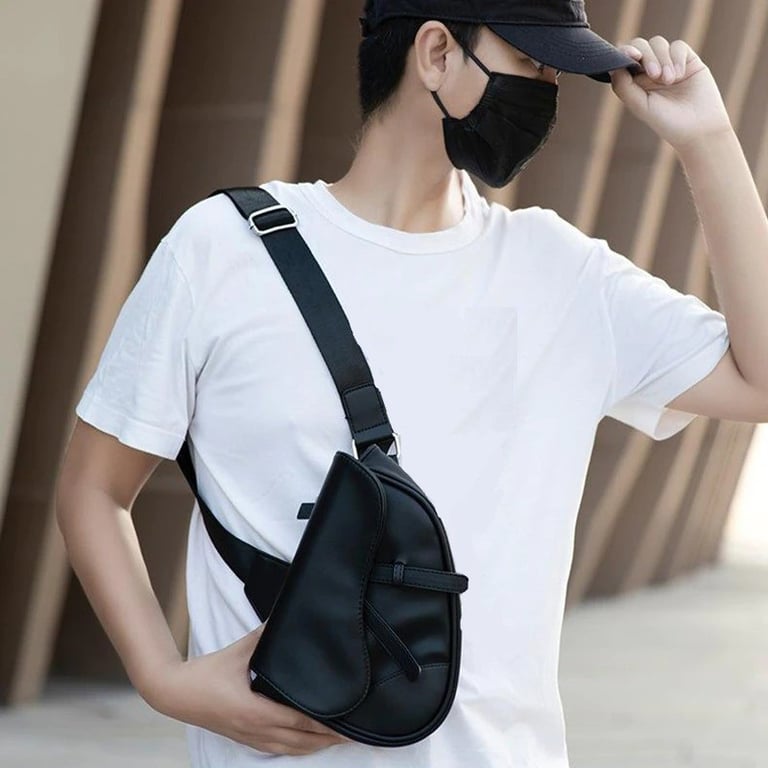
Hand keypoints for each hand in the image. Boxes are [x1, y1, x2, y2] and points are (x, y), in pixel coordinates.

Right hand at [145, 623, 353, 755]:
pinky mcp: (246, 740)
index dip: (327, 724)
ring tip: (340, 739)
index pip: (301, 721)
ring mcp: (251, 738)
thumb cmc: (208, 672)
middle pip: (303, 741)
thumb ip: (266, 634)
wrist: (176, 693)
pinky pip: (279, 751)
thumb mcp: (240, 650)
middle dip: (330, 738)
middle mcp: (258, 730)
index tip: (348, 721)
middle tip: (356, 732)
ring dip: (316, 746)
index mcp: (258, 711)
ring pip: (292, 750)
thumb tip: (287, 614)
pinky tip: (308, 745)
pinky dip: (298, 749)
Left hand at [609, 36, 733, 152]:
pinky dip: (676, 58)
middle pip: (640, 46)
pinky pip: (678, 46)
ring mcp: (668, 63)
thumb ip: (623, 86)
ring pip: (658, 44)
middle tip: (655, 75)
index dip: (625, 52)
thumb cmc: (666, 121)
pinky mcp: (687, 59)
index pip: (624, 59)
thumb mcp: (640, 105)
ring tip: (669, 81)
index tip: (632, 55)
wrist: (698, 127)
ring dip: (662, 59)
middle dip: (647, 57)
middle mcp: (649, 71)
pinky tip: (680, 75)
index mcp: (634, 82)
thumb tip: (613, 65)